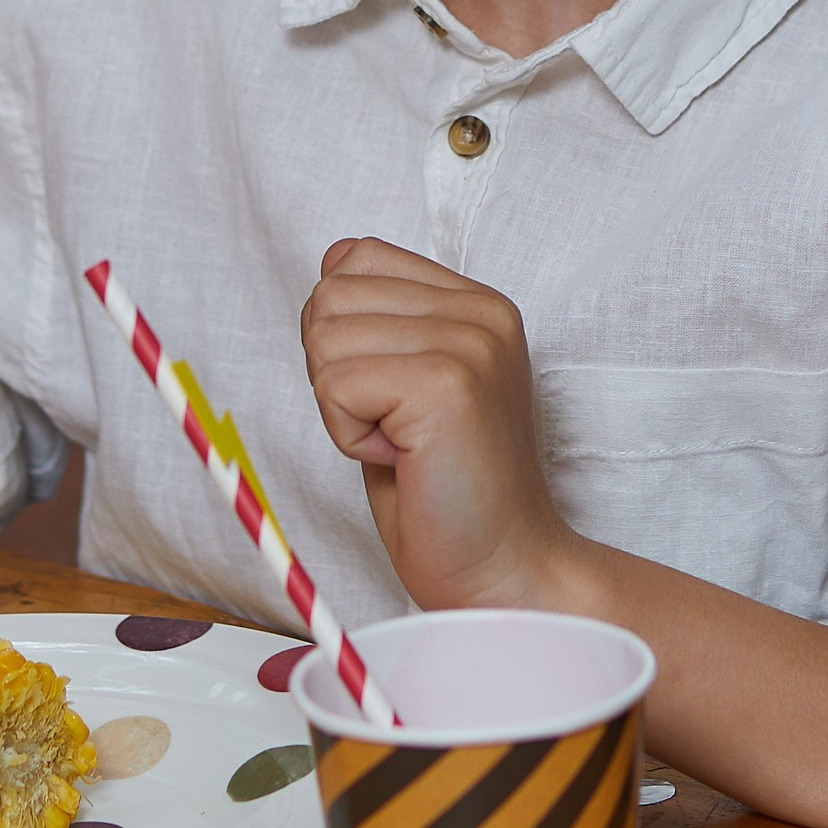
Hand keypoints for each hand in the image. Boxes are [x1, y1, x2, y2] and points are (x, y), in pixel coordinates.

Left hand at [301, 237, 573, 609]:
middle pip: (330, 295)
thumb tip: (330, 262)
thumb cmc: (446, 490)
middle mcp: (480, 312)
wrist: (501, 571)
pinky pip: (335, 386)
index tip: (385, 390)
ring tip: (401, 443)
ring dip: (341, 407)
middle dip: (334, 369)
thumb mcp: (409, 384)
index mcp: (475, 304)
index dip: (342, 330)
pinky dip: (348, 436)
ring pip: (325, 340)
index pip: (356, 257)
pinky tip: (402, 459)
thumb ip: (381, 320)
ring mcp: (468, 344)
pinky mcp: (447, 385)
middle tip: (393, 424)